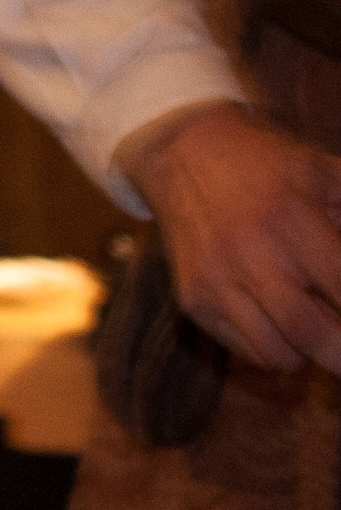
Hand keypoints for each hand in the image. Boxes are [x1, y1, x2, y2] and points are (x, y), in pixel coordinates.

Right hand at [123, 100, 340, 376]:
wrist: (183, 153)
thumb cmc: (271, 167)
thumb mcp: (326, 175)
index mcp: (291, 217)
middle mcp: (249, 252)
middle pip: (308, 330)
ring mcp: (215, 279)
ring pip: (275, 351)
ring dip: (311, 355)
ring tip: (321, 337)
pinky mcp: (192, 298)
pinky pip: (244, 347)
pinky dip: (275, 349)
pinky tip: (282, 324)